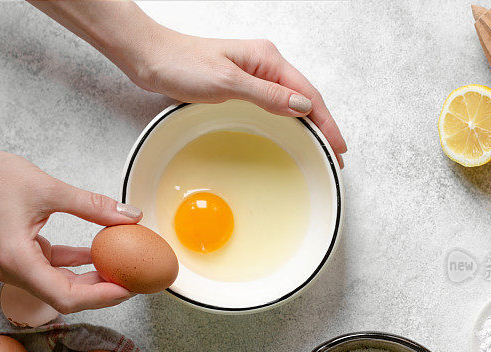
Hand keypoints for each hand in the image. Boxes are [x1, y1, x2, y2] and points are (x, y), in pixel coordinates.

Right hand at [0, 149, 141, 313]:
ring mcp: (15, 266)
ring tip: (122, 268)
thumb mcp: (49, 189)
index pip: (66, 297)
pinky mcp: (19, 256)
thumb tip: (130, 216)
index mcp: (17, 262)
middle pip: (65, 296)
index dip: (101, 297)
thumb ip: (92, 205)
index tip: (128, 289)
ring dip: (91, 278)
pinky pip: (53, 268)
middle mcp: (14, 272)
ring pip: (60, 284)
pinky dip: (76, 264)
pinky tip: (99, 253)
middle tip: (133, 280)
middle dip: (102, 291)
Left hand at [125, 31, 347, 166]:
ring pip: (291, 101)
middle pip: (305, 97)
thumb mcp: (228, 82)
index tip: (338, 147)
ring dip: (308, 123)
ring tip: (321, 147)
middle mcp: (265, 64)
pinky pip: (274, 103)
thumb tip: (303, 105)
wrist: (151, 57)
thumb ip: (267, 95)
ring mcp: (253, 74)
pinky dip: (288, 118)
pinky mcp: (241, 84)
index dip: (327, 123)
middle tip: (335, 156)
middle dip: (323, 126)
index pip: (309, 94)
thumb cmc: (182, 63)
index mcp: (268, 59)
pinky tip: (291, 130)